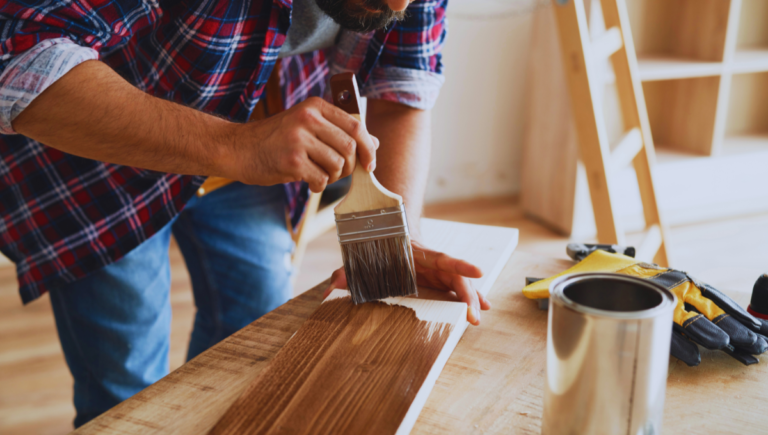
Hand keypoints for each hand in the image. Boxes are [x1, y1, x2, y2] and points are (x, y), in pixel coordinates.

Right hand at [222, 97, 377, 191]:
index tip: (370, 163)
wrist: (238, 148)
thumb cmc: (275, 140)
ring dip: (333, 177)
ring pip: (338, 165)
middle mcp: (308, 118)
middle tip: (337, 172)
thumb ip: (339, 132)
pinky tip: (307, 182)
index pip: (356, 125)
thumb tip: (374, 143)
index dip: (368, 147)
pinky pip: (321, 179)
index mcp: (315, 107)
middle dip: (350, 166)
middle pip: (350, 147)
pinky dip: (319, 186)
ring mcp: (299, 139)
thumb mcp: (307, 126)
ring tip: (318, 174)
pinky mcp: (291, 161)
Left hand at [324, 238, 489, 325]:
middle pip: (455, 277)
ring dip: (471, 300)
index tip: (479, 271)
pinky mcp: (437, 278)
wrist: (385, 233)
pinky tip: (481, 309)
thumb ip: (347, 272)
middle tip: (473, 316)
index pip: (443, 258)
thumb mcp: (360, 258)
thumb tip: (329, 289)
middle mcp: (432, 261)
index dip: (461, 265)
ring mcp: (437, 270)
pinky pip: (456, 288)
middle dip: (467, 295)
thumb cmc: (375, 248)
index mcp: (417, 253)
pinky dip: (469, 297)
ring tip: (477, 318)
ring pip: (459, 284)